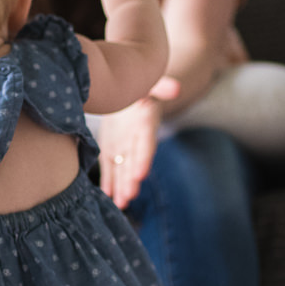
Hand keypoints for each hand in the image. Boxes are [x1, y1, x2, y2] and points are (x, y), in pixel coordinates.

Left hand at [98, 77, 178, 208]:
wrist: (131, 89)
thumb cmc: (142, 83)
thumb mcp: (150, 82)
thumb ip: (162, 86)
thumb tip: (176, 88)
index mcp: (146, 121)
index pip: (147, 143)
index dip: (144, 158)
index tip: (141, 174)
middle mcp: (137, 138)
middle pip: (135, 161)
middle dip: (131, 179)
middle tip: (129, 196)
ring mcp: (125, 145)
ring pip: (123, 168)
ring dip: (121, 186)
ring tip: (120, 204)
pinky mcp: (112, 148)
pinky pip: (110, 167)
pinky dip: (109, 182)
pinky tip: (108, 197)